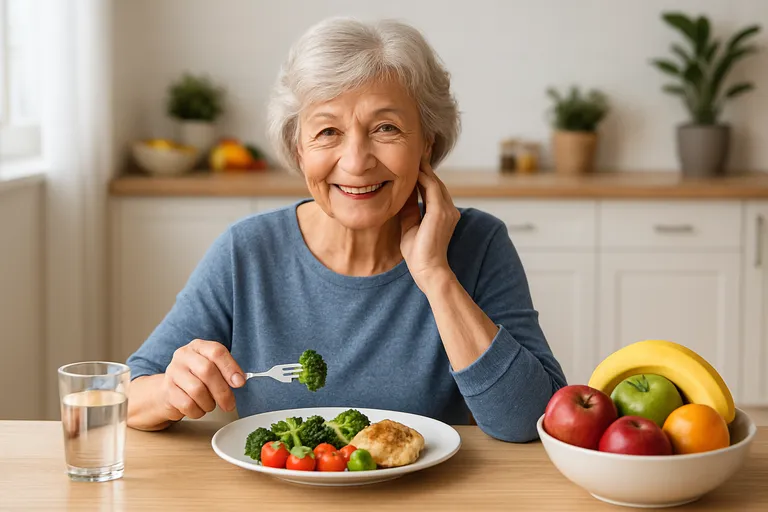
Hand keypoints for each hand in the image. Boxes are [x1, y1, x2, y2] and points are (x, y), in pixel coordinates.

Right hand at [159, 339, 244, 420]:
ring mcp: (173, 372)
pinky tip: (198, 408)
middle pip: (207, 371)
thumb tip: (239, 380)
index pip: (217, 351)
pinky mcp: (167, 390)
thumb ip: (226, 372)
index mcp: (198, 346)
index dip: (231, 368)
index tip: (240, 383)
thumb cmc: (196, 379)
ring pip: (197, 390)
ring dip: (209, 403)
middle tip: (229, 404)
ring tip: (210, 405)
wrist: (169, 391)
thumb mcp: (212, 369)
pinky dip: (198, 411)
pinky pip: (187, 404)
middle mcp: (184, 355)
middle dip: (222, 391)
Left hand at [400, 160, 460, 292]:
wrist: (428, 270)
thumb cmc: (418, 253)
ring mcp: (447, 210)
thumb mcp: (410, 225)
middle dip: (425, 165)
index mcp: (443, 213)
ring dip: (424, 166)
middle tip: (417, 147)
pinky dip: (423, 176)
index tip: (414, 161)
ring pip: (434, 181)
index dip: (423, 174)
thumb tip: (402, 192)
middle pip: (435, 181)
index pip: (432, 188)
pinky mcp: (440, 212)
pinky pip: (431, 187)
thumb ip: (409, 208)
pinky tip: (414, 167)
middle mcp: (449, 209)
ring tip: (416, 151)